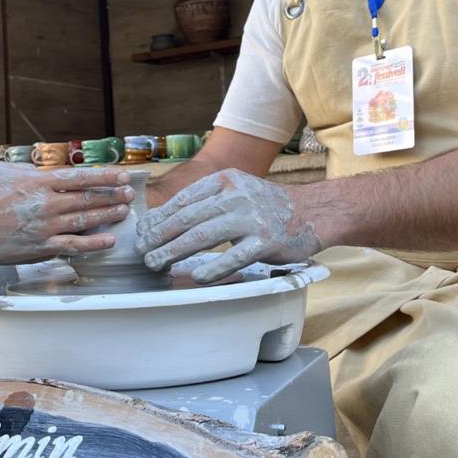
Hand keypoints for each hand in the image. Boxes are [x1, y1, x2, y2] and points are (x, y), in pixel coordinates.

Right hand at [0, 162, 132, 263]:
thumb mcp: (4, 170)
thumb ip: (30, 170)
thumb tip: (48, 171)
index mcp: (38, 181)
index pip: (81, 178)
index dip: (105, 177)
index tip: (122, 176)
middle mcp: (46, 203)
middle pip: (88, 198)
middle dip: (112, 195)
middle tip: (129, 194)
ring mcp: (44, 227)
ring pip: (85, 220)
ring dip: (108, 215)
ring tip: (124, 212)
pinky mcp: (39, 248)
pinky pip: (74, 246)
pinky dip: (94, 243)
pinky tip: (109, 240)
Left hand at [134, 169, 321, 283]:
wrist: (313, 212)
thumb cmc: (267, 206)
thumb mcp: (236, 191)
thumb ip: (207, 202)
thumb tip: (166, 220)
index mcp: (225, 180)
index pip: (183, 200)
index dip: (159, 218)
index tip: (143, 233)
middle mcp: (236, 195)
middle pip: (188, 218)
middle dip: (160, 236)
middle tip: (143, 253)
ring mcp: (252, 218)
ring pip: (204, 235)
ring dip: (175, 251)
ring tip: (157, 264)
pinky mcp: (266, 240)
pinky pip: (234, 256)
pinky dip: (213, 268)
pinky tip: (196, 277)